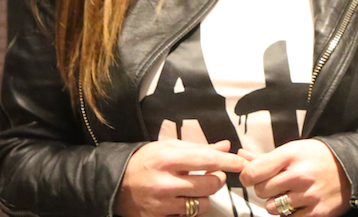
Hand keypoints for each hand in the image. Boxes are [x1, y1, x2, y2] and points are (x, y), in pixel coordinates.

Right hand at [115, 139, 243, 216]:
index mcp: (168, 159)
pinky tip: (184, 200)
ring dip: (205, 197)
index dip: (229, 163)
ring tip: (196, 188)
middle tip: (213, 175)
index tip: (242, 163)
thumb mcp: (170, 146)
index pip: (208, 161)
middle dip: (217, 180)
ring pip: (202, 205)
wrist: (116, 183)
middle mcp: (164, 183)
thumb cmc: (146, 161)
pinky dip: (191, 209)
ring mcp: (160, 204)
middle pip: (210, 185)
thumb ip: (200, 148)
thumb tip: (225, 147)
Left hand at [239, 139, 350, 216]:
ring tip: (290, 192)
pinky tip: (300, 201)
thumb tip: (241, 157)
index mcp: (291, 156)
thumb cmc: (320, 157)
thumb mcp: (294, 149)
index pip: (252, 173)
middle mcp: (299, 175)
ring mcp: (307, 195)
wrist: (352, 168)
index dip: (248, 176)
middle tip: (278, 183)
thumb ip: (266, 157)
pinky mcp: (315, 212)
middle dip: (265, 189)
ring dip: (277, 202)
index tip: (254, 176)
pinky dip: (290, 213)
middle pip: (260, 191)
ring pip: (272, 207)